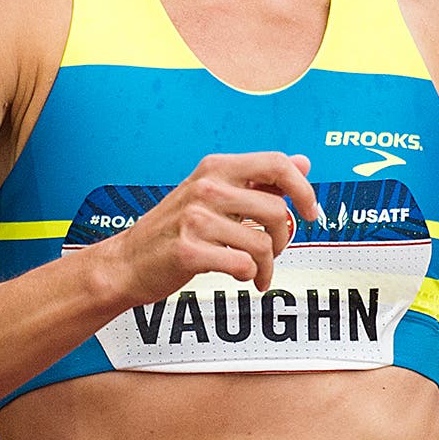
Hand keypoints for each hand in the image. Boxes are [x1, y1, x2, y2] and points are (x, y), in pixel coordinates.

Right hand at [100, 152, 324, 299]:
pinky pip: (243, 265)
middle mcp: (206, 187)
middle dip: (284, 238)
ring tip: (257, 272)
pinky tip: (240, 276)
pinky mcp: (188, 251)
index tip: (311, 212)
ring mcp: (195, 219)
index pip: (276, 164)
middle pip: (276, 210)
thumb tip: (303, 162)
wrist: (127, 262)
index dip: (303, 188)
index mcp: (215, 168)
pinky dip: (249, 276)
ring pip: (262, 244)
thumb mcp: (215, 195)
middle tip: (273, 251)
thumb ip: (259, 180)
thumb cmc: (174, 229)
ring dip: (267, 266)